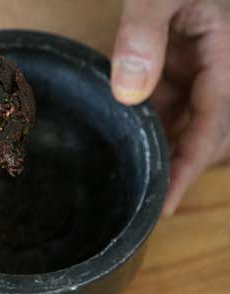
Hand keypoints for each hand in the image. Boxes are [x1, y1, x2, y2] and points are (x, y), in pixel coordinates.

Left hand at [111, 0, 229, 215]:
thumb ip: (144, 36)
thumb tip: (128, 94)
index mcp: (227, 60)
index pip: (211, 130)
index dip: (188, 171)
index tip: (165, 207)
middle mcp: (220, 69)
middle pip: (203, 133)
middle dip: (176, 163)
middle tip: (140, 194)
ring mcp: (202, 66)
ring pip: (185, 118)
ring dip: (159, 140)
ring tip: (128, 167)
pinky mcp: (183, 60)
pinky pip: (170, 98)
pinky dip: (149, 114)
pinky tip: (124, 124)